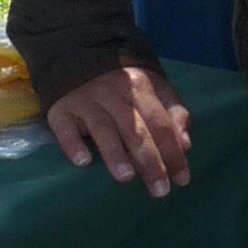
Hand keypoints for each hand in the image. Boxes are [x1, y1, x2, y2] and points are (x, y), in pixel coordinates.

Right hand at [45, 63, 193, 194]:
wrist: (77, 57)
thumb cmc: (123, 85)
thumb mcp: (154, 89)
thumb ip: (174, 114)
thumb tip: (186, 145)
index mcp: (141, 88)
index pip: (161, 123)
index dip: (173, 152)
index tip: (181, 180)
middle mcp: (114, 94)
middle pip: (135, 130)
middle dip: (150, 161)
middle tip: (160, 190)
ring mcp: (86, 102)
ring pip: (103, 129)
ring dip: (115, 154)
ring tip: (126, 178)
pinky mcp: (61, 111)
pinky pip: (65, 129)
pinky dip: (73, 145)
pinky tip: (83, 162)